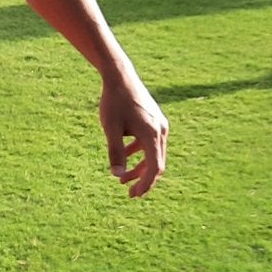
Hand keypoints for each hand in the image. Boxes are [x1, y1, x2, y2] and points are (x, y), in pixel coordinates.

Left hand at [99, 71, 167, 198]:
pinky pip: (149, 143)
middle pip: (156, 163)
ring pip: (153, 153)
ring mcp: (159, 124)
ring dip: (139, 167)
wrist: (120, 76)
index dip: (145, 184)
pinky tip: (124, 156)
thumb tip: (117, 175)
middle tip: (130, 193)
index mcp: (152, 134)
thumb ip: (115, 153)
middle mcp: (160, 130)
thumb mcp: (110, 129)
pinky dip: (139, 153)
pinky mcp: (154, 119)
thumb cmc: (114, 102)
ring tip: (122, 179)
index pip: (154, 167)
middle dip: (143, 179)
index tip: (134, 194)